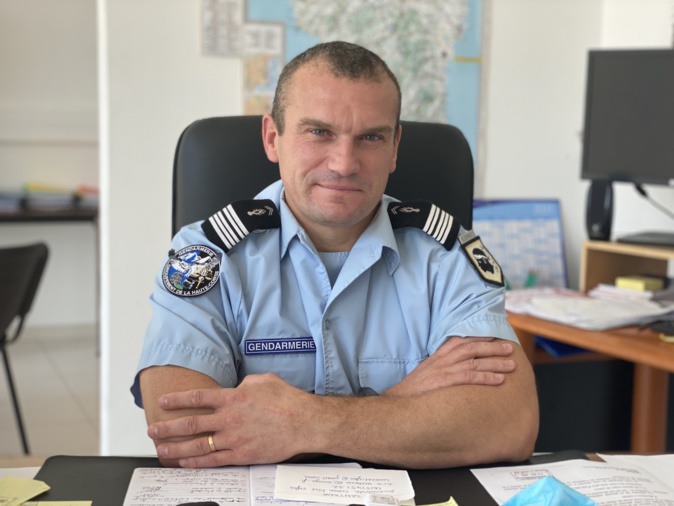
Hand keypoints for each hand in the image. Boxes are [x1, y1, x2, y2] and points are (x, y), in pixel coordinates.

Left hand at [147, 373, 313, 467]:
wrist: (303, 423)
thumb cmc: (287, 400)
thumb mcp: (264, 380)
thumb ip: (245, 383)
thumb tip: (236, 387)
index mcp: (233, 398)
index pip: (198, 398)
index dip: (177, 400)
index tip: (164, 401)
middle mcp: (229, 419)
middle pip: (191, 424)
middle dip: (168, 427)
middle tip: (153, 429)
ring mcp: (234, 439)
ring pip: (197, 445)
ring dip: (176, 448)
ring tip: (161, 449)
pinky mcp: (241, 455)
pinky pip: (213, 460)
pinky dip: (196, 462)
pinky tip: (185, 462)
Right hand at [384, 337, 515, 396]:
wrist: (399, 402)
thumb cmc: (414, 392)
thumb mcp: (427, 373)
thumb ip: (441, 368)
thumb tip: (457, 370)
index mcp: (438, 356)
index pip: (461, 341)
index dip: (479, 338)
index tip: (494, 337)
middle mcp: (442, 360)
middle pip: (472, 348)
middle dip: (492, 348)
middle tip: (510, 348)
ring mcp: (444, 370)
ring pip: (475, 362)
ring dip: (495, 362)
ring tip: (511, 364)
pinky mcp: (445, 382)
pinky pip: (470, 377)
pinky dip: (486, 377)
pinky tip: (499, 380)